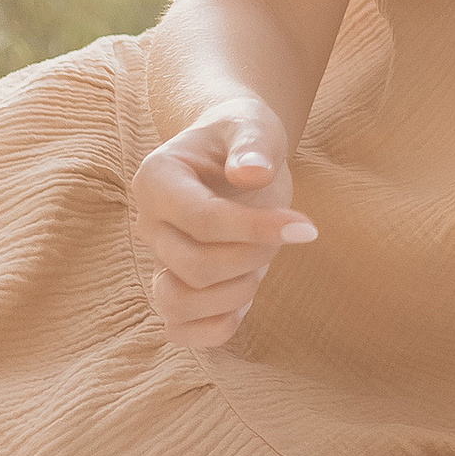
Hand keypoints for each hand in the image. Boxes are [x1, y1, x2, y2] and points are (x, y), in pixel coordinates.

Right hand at [130, 102, 314, 346]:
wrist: (230, 151)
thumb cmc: (241, 135)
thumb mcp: (252, 125)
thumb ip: (252, 144)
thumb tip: (252, 173)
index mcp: (156, 179)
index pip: (201, 220)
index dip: (255, 229)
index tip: (306, 228)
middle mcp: (148, 223)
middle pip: (193, 267)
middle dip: (251, 258)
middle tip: (285, 235)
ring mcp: (158, 258)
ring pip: (177, 304)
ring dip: (233, 296)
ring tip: (260, 267)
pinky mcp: (175, 284)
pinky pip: (178, 328)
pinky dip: (213, 329)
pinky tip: (247, 300)